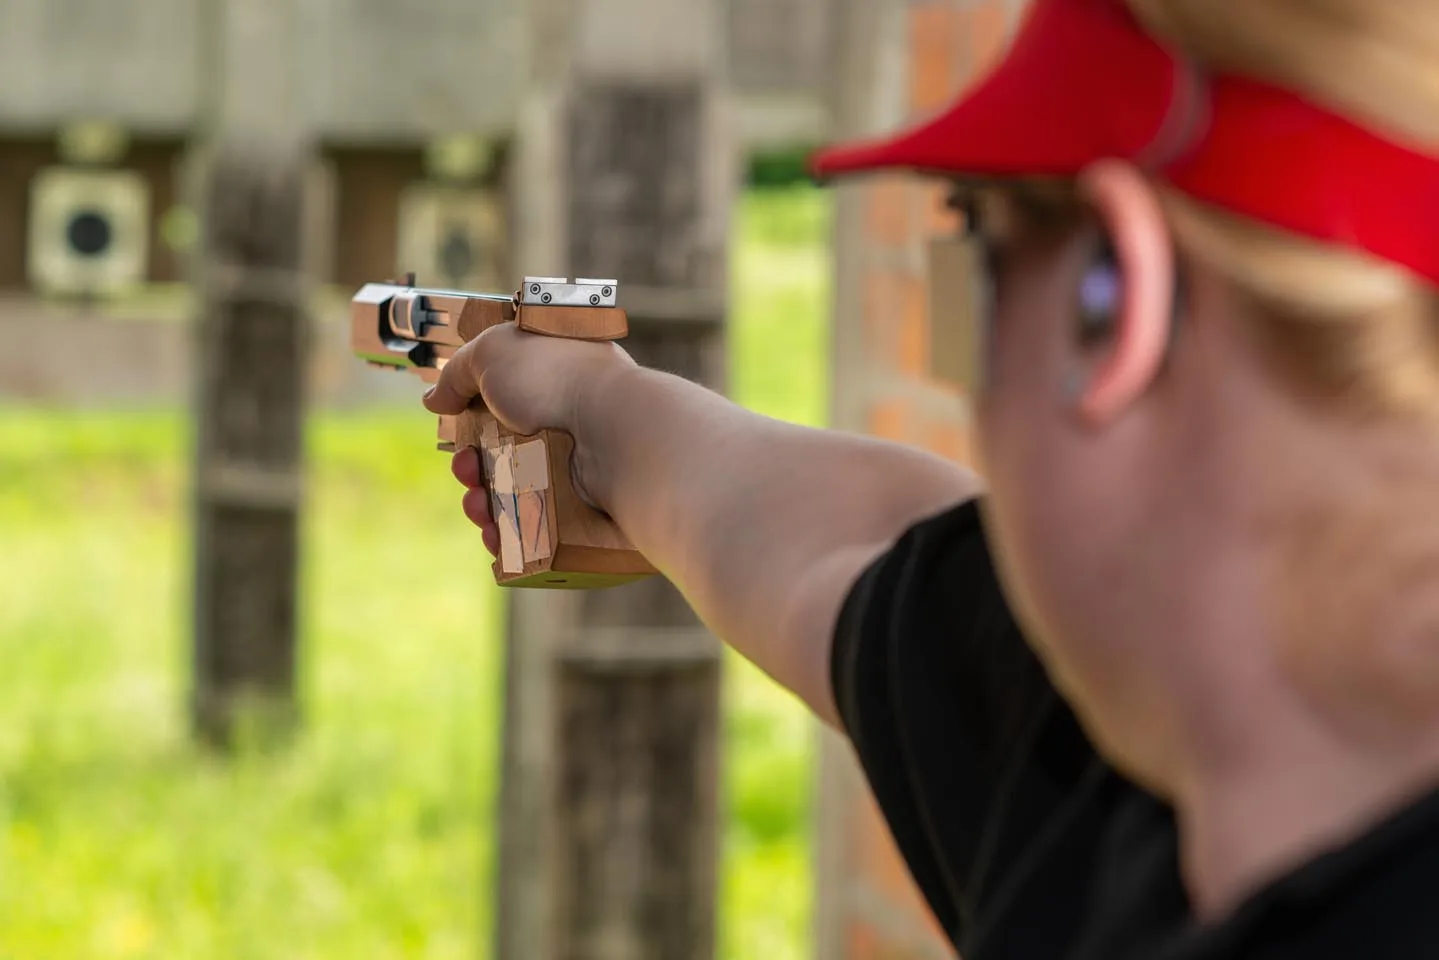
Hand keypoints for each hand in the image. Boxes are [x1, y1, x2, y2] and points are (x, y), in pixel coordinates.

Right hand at [422, 322, 635, 550]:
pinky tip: (495, 536)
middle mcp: (564, 420)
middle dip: (470, 468)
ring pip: (515, 495)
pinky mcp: (583, 506)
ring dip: (483, 505)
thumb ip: (456, 374)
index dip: (471, 420)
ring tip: (480, 508)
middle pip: (501, 454)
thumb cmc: (556, 378)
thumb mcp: (493, 353)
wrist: (613, 427)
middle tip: (467, 472)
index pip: (501, 403)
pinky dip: (510, 534)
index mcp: (548, 380)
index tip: (457, 426)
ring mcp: (576, 465)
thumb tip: (433, 400)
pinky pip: (538, 526)